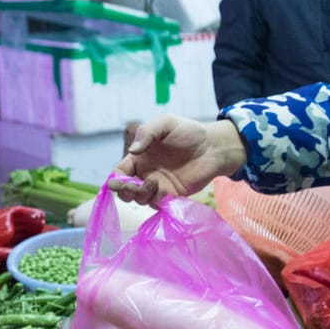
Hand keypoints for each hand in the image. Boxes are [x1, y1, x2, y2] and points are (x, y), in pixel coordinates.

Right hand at [110, 115, 245, 206]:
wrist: (214, 147)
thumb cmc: (189, 132)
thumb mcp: (165, 124)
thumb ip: (146, 133)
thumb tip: (132, 151)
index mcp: (140, 158)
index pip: (120, 173)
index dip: (115, 180)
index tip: (116, 183)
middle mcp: (146, 173)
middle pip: (126, 190)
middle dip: (124, 192)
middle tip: (131, 187)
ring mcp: (159, 186)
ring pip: (140, 199)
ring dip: (141, 195)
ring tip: (154, 183)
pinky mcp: (172, 196)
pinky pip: (157, 204)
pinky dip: (155, 201)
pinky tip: (163, 191)